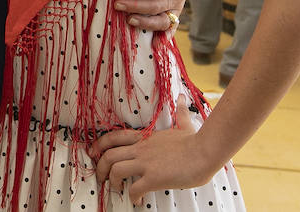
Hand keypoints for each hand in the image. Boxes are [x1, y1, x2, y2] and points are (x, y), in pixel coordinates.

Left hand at [90, 96, 216, 199]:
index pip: (115, 136)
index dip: (100, 144)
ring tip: (118, 190)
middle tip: (101, 178)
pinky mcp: (154, 178)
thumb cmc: (196, 141)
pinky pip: (134, 189)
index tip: (94, 153)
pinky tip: (137, 200)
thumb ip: (180, 112)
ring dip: (112, 182)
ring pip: (115, 170)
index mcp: (145, 138)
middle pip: (109, 155)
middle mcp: (142, 149)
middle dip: (100, 168)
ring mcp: (146, 163)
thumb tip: (182, 98)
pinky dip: (132, 196)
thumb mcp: (183, 124)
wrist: (205, 151)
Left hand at [114, 0, 199, 30]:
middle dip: (135, 6)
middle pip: (155, 6)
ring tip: (128, 20)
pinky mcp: (175, 12)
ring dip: (145, 22)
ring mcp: (177, 7)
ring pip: (162, 20)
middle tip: (116, 4)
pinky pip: (171, 27)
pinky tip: (154, 45)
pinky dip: (164, 37)